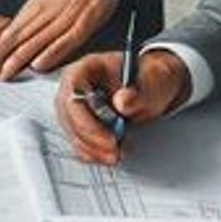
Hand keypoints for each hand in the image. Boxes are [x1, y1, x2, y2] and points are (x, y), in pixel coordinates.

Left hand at [0, 0, 119, 79]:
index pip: (10, 33)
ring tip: (5, 74)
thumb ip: (18, 22)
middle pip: (19, 38)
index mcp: (33, 9)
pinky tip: (39, 64)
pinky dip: (51, 52)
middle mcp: (45, 14)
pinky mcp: (82, 24)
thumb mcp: (37, 3)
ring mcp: (63, 19)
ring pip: (37, 41)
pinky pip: (66, 41)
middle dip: (1, 57)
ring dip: (19, 58)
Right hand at [54, 48, 189, 161]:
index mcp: (87, 68)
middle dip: (91, 138)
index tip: (108, 136)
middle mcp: (75, 86)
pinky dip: (93, 152)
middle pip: (68, 115)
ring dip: (93, 148)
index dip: (86, 118)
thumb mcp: (151, 82)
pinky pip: (77, 141)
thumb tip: (122, 102)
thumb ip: (138, 93)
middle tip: (114, 149)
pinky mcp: (78, 122)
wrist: (151, 88)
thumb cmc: (148, 80)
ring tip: (117, 152)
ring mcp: (75, 105)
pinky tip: (110, 153)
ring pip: (71, 131)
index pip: (73, 92)